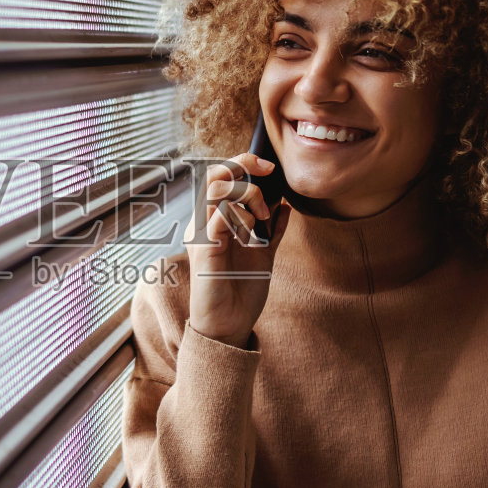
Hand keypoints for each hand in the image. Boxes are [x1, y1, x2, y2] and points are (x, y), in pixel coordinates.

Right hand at [184, 153, 291, 348]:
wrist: (231, 324)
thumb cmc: (241, 292)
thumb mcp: (264, 255)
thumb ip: (272, 230)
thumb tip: (285, 206)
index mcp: (215, 220)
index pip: (221, 177)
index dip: (244, 163)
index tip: (270, 167)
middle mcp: (204, 223)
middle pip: (214, 174)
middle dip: (243, 166)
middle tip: (267, 176)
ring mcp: (202, 235)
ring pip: (217, 189)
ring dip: (247, 195)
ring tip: (262, 217)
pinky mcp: (204, 250)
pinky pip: (220, 217)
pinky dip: (243, 218)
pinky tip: (252, 235)